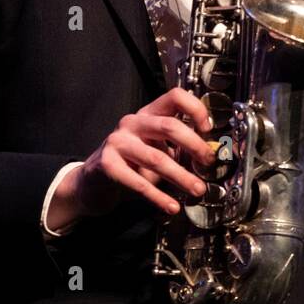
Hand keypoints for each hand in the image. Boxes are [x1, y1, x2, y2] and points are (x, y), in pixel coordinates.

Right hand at [49, 88, 216, 229]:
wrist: (93, 183)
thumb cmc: (131, 165)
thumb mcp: (157, 150)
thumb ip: (180, 150)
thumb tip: (210, 156)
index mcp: (149, 114)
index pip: (175, 97)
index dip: (195, 109)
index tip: (208, 129)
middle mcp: (133, 123)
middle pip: (169, 126)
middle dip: (194, 146)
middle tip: (208, 163)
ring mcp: (118, 141)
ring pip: (157, 158)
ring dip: (181, 176)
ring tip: (197, 189)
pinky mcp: (107, 164)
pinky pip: (138, 182)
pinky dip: (159, 197)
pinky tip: (171, 206)